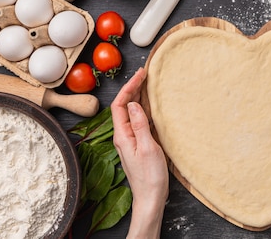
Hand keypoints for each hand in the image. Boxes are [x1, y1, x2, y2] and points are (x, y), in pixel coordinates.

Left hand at [111, 67, 167, 238]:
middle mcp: (124, 136)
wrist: (151, 197)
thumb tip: (132, 104)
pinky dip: (144, 108)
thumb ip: (139, 124)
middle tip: (145, 74)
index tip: (140, 75)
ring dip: (138, 96)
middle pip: (123, 106)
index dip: (128, 88)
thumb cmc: (150, 176)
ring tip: (147, 83)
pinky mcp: (139, 143)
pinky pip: (138, 120)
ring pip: (131, 112)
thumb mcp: (148, 148)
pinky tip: (150, 104)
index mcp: (123, 135)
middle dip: (133, 88)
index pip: (119, 105)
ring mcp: (131, 140)